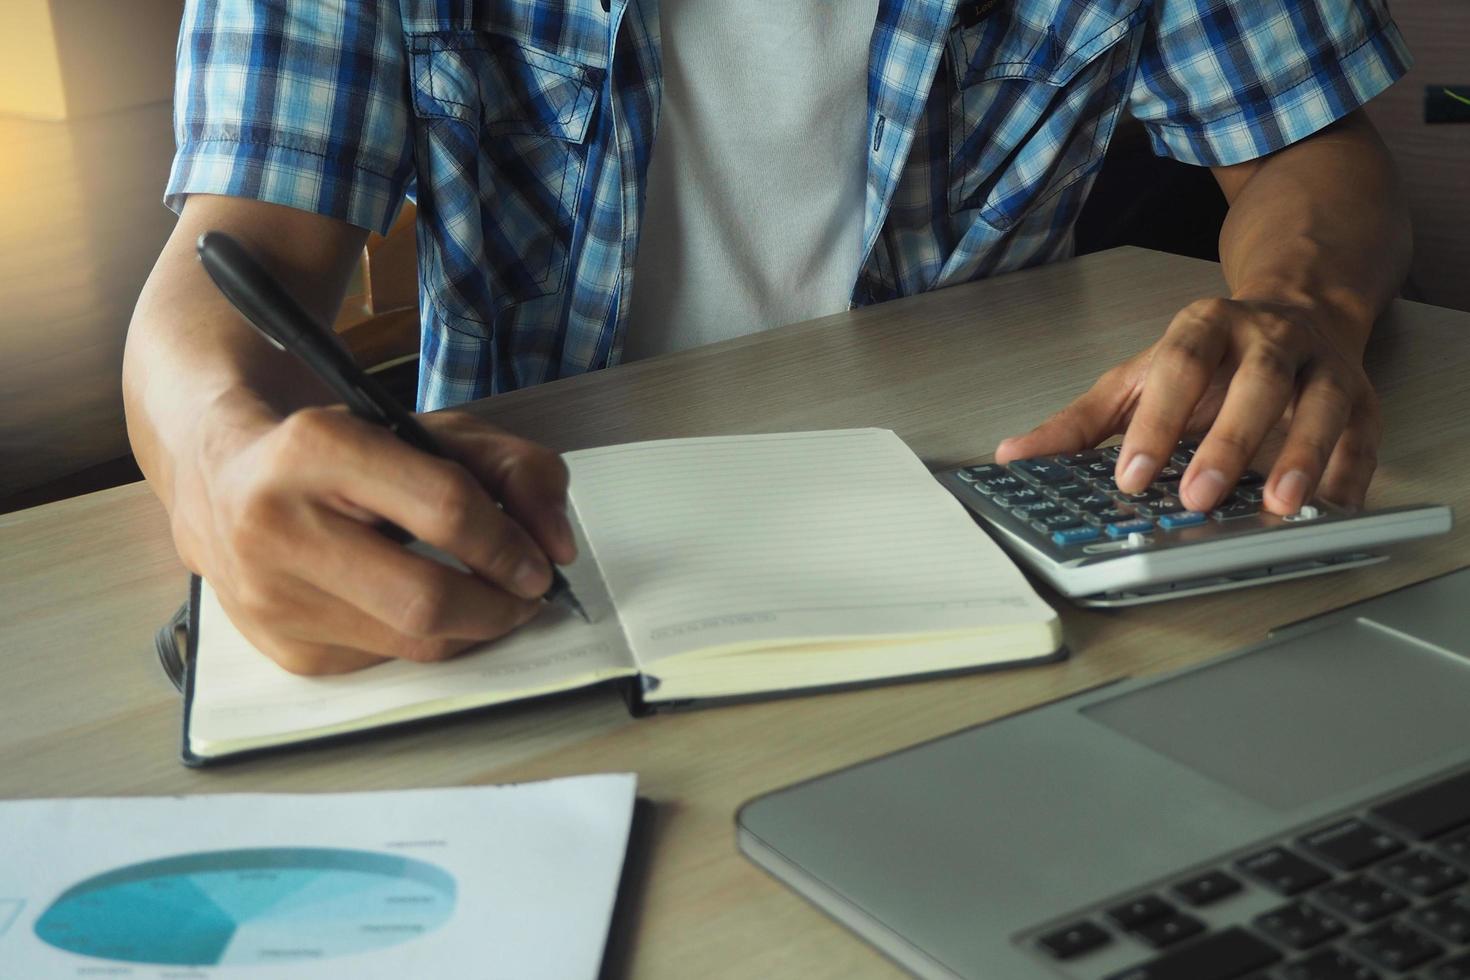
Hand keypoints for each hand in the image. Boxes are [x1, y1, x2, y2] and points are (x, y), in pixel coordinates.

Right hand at [170, 397, 576, 674]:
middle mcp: (277, 525)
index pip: (444, 510)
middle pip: (426, 599)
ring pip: (411, 644)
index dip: (510, 545)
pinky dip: (424, 639)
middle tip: (528, 596)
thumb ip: (513, 467)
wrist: (223, 477)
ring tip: (490, 599)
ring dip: (472, 628)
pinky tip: (422, 606)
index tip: (542, 562)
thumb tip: (558, 545)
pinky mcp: (280, 647)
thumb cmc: (343, 450)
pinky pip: (386, 661)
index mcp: (317, 448)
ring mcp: (270, 596)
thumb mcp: (428, 430)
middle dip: (500, 607)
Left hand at [995, 296, 1380, 513]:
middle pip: (1255, 383)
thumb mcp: (1136, 379)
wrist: (1294, 311)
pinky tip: (1335, 507)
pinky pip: (1364, 433)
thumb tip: (1013, 454)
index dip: (1155, 420)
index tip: (1130, 476)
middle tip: (1199, 498)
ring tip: (1279, 506)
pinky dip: (1353, 472)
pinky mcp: (1361, 395)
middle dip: (1229, 440)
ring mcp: (1320, 364)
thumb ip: (1080, 421)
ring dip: (1302, 454)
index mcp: (1204, 328)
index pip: (1179, 366)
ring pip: (1320, 403)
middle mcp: (1267, 338)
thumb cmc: (1205, 359)